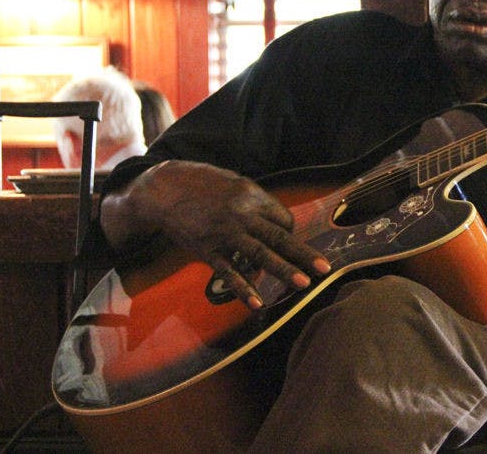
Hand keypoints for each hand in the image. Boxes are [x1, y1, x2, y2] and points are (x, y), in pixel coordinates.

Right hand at [101, 160, 330, 308]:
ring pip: (260, 255)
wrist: (162, 188)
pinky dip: (244, 288)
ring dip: (283, 271)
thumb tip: (275, 222)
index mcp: (251, 195)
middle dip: (303, 254)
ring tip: (303, 284)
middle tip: (324, 269)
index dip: (290, 232)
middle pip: (279, 236)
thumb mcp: (233, 183)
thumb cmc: (201, 183)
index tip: (289, 241)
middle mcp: (242, 214)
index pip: (283, 218)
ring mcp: (225, 233)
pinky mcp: (207, 249)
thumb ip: (254, 202)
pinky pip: (229, 272)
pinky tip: (257, 303)